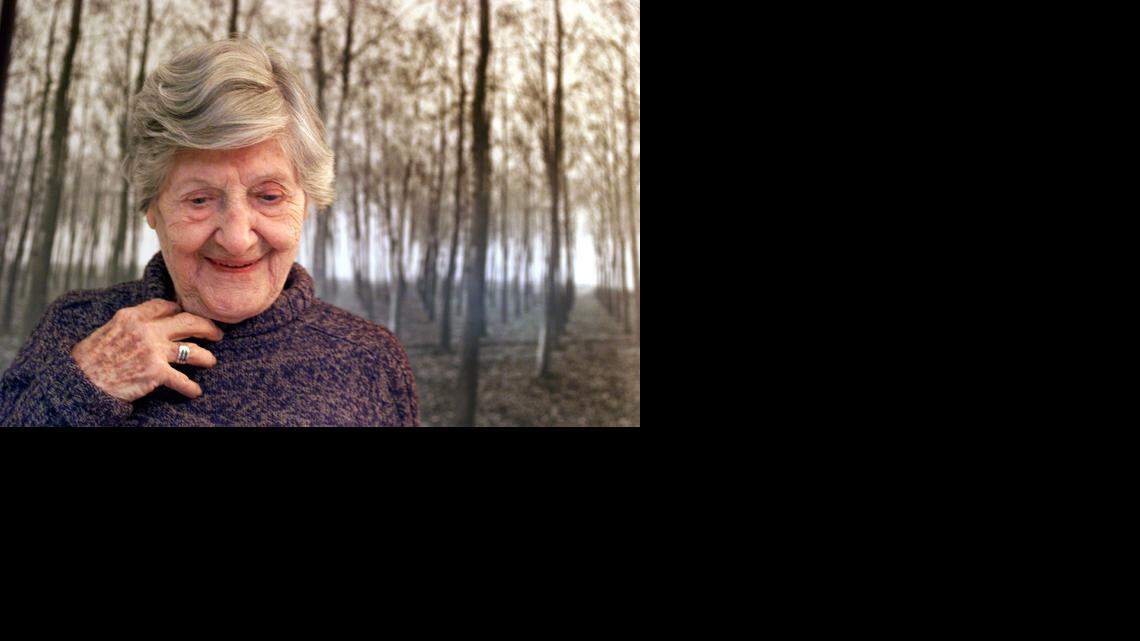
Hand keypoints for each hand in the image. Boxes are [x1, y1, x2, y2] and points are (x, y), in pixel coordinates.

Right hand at [70, 298, 223, 401]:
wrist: (79, 382)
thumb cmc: (88, 359)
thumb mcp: (107, 330)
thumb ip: (129, 325)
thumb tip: (145, 324)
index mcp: (132, 316)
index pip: (165, 306)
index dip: (179, 310)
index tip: (185, 315)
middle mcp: (146, 330)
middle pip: (188, 322)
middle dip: (207, 326)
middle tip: (216, 333)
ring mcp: (153, 351)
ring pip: (192, 350)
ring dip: (206, 357)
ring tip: (211, 361)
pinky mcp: (156, 372)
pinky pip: (182, 380)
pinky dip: (191, 388)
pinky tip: (195, 391)